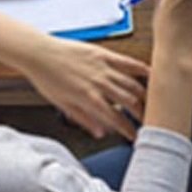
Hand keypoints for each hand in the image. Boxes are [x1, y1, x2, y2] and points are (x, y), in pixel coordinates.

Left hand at [23, 38, 149, 139]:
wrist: (38, 53)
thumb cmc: (47, 78)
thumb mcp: (62, 104)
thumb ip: (84, 119)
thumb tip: (100, 133)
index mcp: (88, 99)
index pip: (116, 119)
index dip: (129, 130)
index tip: (135, 137)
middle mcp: (99, 83)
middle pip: (130, 102)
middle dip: (142, 114)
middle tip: (148, 122)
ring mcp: (103, 68)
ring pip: (132, 84)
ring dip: (145, 96)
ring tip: (152, 104)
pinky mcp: (103, 54)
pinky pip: (128, 62)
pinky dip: (141, 69)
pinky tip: (151, 75)